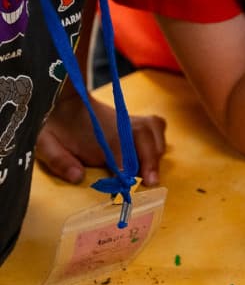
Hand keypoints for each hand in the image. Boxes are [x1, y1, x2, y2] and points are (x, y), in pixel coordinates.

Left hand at [36, 93, 166, 185]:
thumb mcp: (46, 143)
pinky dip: (158, 142)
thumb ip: (59, 160)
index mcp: (98, 130)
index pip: (119, 147)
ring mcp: (129, 120)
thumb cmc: (55, 127)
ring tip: (150, 175)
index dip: (127, 165)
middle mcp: (119, 123)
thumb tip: (77, 177)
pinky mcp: (135, 121)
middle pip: (145, 136)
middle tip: (150, 182)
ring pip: (154, 131)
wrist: (62, 102)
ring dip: (155, 153)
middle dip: (150, 160)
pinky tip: (150, 157)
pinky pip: (157, 128)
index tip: (129, 182)